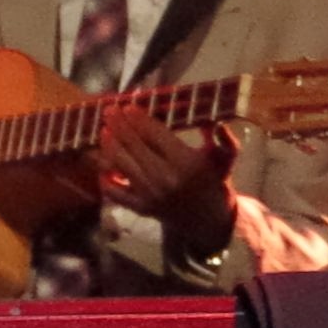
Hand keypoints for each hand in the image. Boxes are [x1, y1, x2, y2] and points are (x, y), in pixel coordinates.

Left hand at [91, 104, 225, 220]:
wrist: (208, 221)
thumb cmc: (214, 182)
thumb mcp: (225, 159)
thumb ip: (225, 139)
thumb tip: (218, 122)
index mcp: (186, 163)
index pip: (155, 134)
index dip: (139, 118)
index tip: (128, 106)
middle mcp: (165, 179)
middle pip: (134, 145)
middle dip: (120, 125)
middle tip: (109, 110)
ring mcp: (150, 195)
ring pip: (122, 164)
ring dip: (110, 145)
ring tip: (104, 130)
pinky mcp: (140, 208)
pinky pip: (115, 191)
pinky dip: (106, 176)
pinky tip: (102, 161)